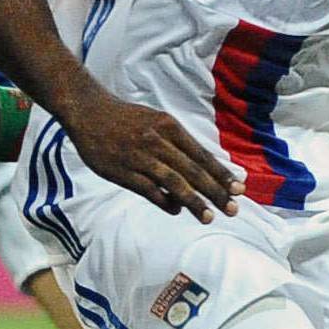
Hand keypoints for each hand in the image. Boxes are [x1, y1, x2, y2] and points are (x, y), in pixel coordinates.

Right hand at [69, 85, 243, 222]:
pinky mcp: (121, 170)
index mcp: (170, 127)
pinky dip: (164, 201)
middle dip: (215, 191)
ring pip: (173, 182)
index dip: (221, 174)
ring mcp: (139, 156)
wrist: (89, 111)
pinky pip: (148, 190)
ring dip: (193, 201)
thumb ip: (178, 144)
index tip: (239, 190)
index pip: (202, 155)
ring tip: (208, 217)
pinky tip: (176, 210)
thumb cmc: (128, 120)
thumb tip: (202, 170)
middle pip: (192, 170)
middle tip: (233, 209)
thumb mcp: (157, 121)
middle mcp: (157, 140)